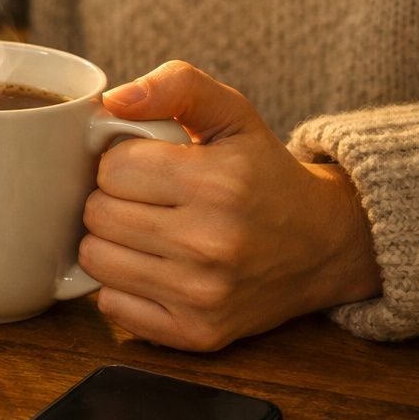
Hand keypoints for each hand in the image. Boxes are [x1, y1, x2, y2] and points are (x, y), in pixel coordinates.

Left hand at [80, 61, 380, 350]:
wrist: (323, 245)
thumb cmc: (262, 173)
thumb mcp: (233, 113)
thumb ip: (177, 86)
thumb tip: (113, 101)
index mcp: (219, 182)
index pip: (111, 168)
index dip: (121, 162)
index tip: (147, 166)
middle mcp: (213, 243)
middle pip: (97, 214)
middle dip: (112, 199)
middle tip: (147, 200)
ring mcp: (204, 294)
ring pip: (95, 259)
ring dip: (110, 242)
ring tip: (147, 231)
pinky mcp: (197, 333)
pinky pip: (112, 305)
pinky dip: (122, 286)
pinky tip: (155, 268)